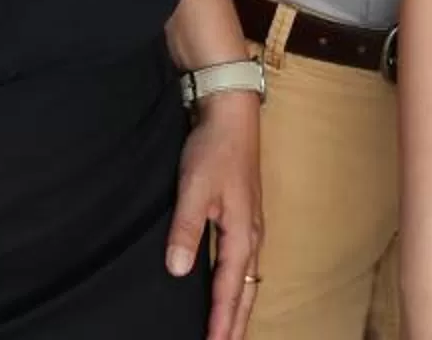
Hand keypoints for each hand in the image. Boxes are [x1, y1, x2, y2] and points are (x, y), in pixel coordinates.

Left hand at [168, 92, 262, 339]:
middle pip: (247, 292)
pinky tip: (228, 287)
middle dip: (237, 323)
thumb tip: (180, 270)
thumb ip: (187, 230)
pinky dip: (238, 285)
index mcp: (243, 234)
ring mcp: (250, 226)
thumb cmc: (214, 149)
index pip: (231, 290)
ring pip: (248, 280)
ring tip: (228, 329)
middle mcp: (252, 236)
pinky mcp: (243, 217)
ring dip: (239, 307)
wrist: (231, 114)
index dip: (222, 321)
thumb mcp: (195, 188)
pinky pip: (243, 264)